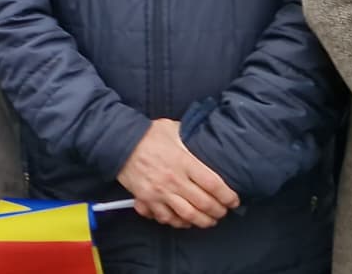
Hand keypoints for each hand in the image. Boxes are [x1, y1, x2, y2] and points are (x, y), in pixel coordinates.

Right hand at [117, 119, 238, 228]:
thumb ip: (190, 136)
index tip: (233, 200)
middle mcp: (174, 180)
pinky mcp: (147, 200)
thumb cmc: (147, 134)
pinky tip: (185, 220)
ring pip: (188, 216)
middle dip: (219, 212)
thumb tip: (204, 139)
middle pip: (205, 204)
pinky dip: (178, 223)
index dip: (228, 196)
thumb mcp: (172, 129)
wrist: (118, 142)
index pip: (214, 185)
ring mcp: (160, 192)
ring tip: (209, 220)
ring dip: (203, 221)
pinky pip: (166, 219)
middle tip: (223, 211)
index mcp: (184, 162)